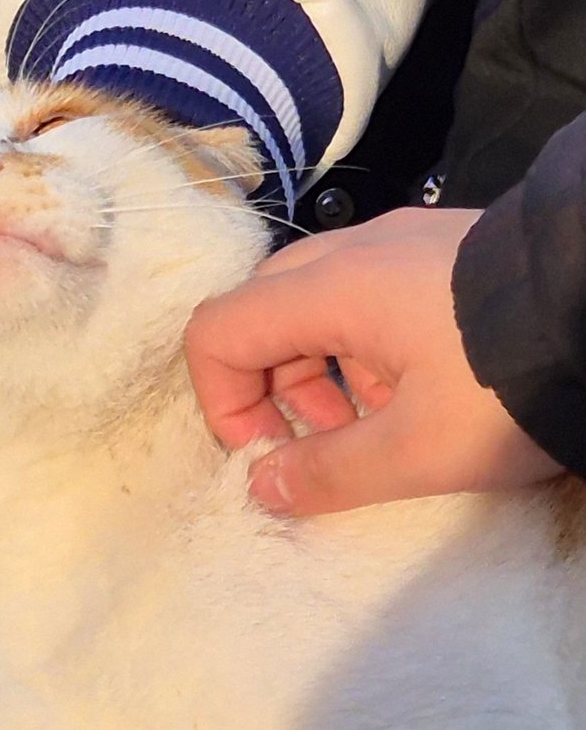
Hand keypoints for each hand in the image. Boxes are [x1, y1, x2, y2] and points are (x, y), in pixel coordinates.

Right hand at [183, 207, 562, 515]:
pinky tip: (421, 390)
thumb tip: (264, 486)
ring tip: (376, 426)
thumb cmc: (510, 382)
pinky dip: (367, 347)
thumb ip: (328, 472)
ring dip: (320, 373)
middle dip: (272, 390)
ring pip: (317, 303)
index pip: (219, 331)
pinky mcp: (445, 250)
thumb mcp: (419, 450)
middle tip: (321, 446)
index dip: (222, 402)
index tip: (267, 456)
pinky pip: (371, 293)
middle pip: (263, 313)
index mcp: (331, 289)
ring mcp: (403, 242)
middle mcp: (355, 251)